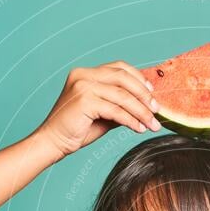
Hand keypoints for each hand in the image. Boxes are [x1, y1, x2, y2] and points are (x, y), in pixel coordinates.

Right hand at [37, 61, 160, 155]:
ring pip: (122, 95)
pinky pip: (115, 110)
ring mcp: (83, 86)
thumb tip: (146, 106)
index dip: (139, 79)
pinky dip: (130, 120)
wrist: (53, 142)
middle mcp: (83, 75)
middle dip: (144, 95)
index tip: (152, 95)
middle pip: (123, 78)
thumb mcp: (104, 114)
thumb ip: (121, 105)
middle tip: (157, 111)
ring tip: (152, 124)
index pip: (119, 68)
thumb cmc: (77, 129)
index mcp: (86, 73)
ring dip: (141, 111)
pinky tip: (138, 129)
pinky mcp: (84, 101)